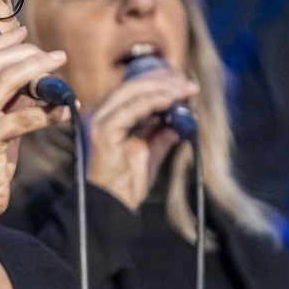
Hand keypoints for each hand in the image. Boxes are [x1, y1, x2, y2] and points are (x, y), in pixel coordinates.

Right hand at [0, 27, 68, 244]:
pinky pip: (23, 116)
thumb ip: (5, 109)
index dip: (3, 42)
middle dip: (26, 52)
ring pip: (6, 80)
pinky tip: (64, 110)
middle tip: (54, 53)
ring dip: (37, 69)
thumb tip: (31, 86)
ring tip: (59, 65)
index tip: (23, 32)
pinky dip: (47, 110)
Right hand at [85, 63, 198, 209]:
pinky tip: (172, 99)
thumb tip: (180, 120)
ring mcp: (98, 120)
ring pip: (132, 91)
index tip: (185, 85)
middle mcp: (98, 114)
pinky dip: (154, 100)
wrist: (112, 207)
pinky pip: (133, 107)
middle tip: (189, 85)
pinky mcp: (103, 129)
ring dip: (163, 88)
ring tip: (186, 90)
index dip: (159, 83)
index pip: (132, 90)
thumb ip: (161, 134)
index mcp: (106, 117)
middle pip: (132, 85)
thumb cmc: (126, 184)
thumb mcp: (150, 153)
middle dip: (164, 81)